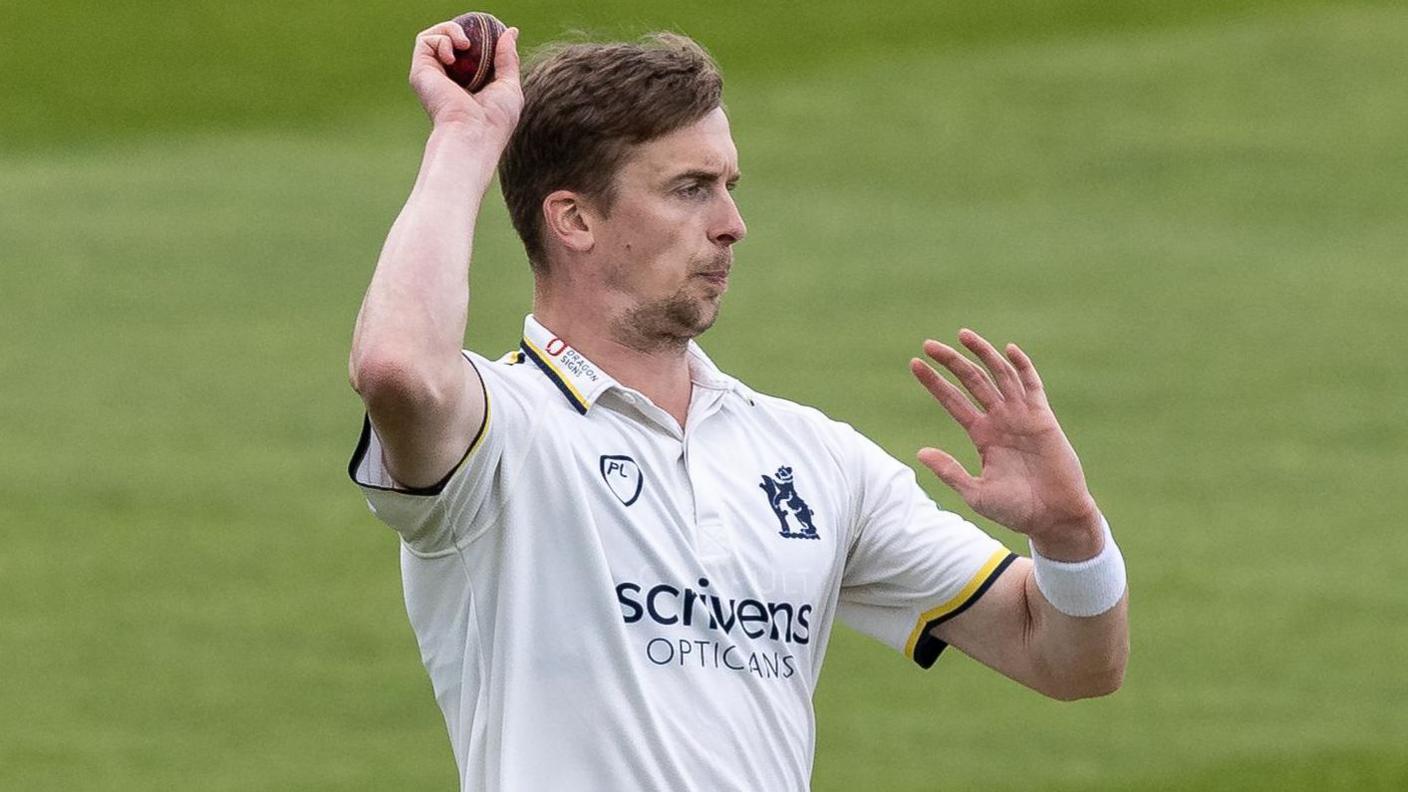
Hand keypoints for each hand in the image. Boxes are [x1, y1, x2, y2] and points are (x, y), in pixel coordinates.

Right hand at [409, 19, 522, 141]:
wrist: (474, 135)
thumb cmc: (495, 120)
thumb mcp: (508, 84)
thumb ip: (508, 58)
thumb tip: (510, 31)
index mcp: (467, 85)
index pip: (469, 53)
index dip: (479, 38)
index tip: (493, 34)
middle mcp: (447, 79)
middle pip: (451, 42)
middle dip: (465, 31)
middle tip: (477, 38)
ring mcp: (432, 75)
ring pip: (436, 36)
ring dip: (452, 31)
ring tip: (465, 44)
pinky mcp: (421, 71)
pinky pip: (426, 40)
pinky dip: (442, 39)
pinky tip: (453, 57)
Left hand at [910, 329, 1101, 559]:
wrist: (1053, 517)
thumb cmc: (1016, 510)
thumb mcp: (975, 492)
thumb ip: (949, 471)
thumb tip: (920, 452)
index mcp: (982, 435)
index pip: (953, 400)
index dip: (934, 382)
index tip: (914, 364)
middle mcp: (1000, 420)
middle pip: (972, 381)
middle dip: (952, 362)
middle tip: (929, 345)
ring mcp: (1021, 416)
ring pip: (999, 375)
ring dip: (983, 354)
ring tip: (962, 335)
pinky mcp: (1043, 418)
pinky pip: (1032, 386)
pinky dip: (1022, 366)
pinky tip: (1009, 350)